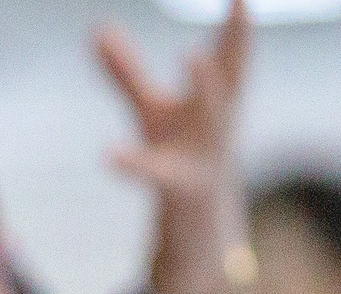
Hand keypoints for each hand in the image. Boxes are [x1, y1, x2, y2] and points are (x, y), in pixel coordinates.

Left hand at [95, 0, 251, 293]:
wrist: (200, 225)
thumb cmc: (180, 152)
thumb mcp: (152, 110)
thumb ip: (127, 73)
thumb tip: (98, 30)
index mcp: (216, 100)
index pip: (231, 56)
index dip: (237, 26)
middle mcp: (218, 123)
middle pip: (229, 77)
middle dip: (236, 44)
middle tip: (242, 6)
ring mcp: (205, 155)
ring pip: (210, 116)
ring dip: (206, 87)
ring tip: (193, 54)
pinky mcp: (180, 188)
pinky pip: (155, 173)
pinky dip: (132, 163)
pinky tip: (107, 154)